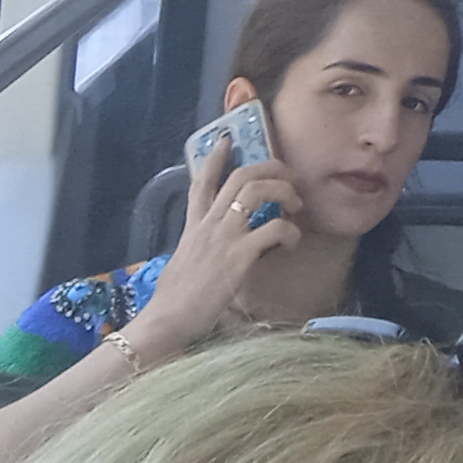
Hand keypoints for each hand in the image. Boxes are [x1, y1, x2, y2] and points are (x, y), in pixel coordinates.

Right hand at [139, 134, 304, 347]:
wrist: (165, 323)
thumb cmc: (173, 302)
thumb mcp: (182, 264)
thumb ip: (198, 249)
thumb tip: (211, 250)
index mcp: (193, 227)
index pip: (201, 184)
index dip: (216, 159)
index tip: (228, 140)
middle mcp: (208, 226)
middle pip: (240, 177)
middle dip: (270, 167)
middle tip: (289, 174)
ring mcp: (223, 238)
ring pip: (257, 191)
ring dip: (284, 191)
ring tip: (297, 205)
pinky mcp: (238, 256)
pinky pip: (274, 229)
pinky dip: (291, 231)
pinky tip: (292, 242)